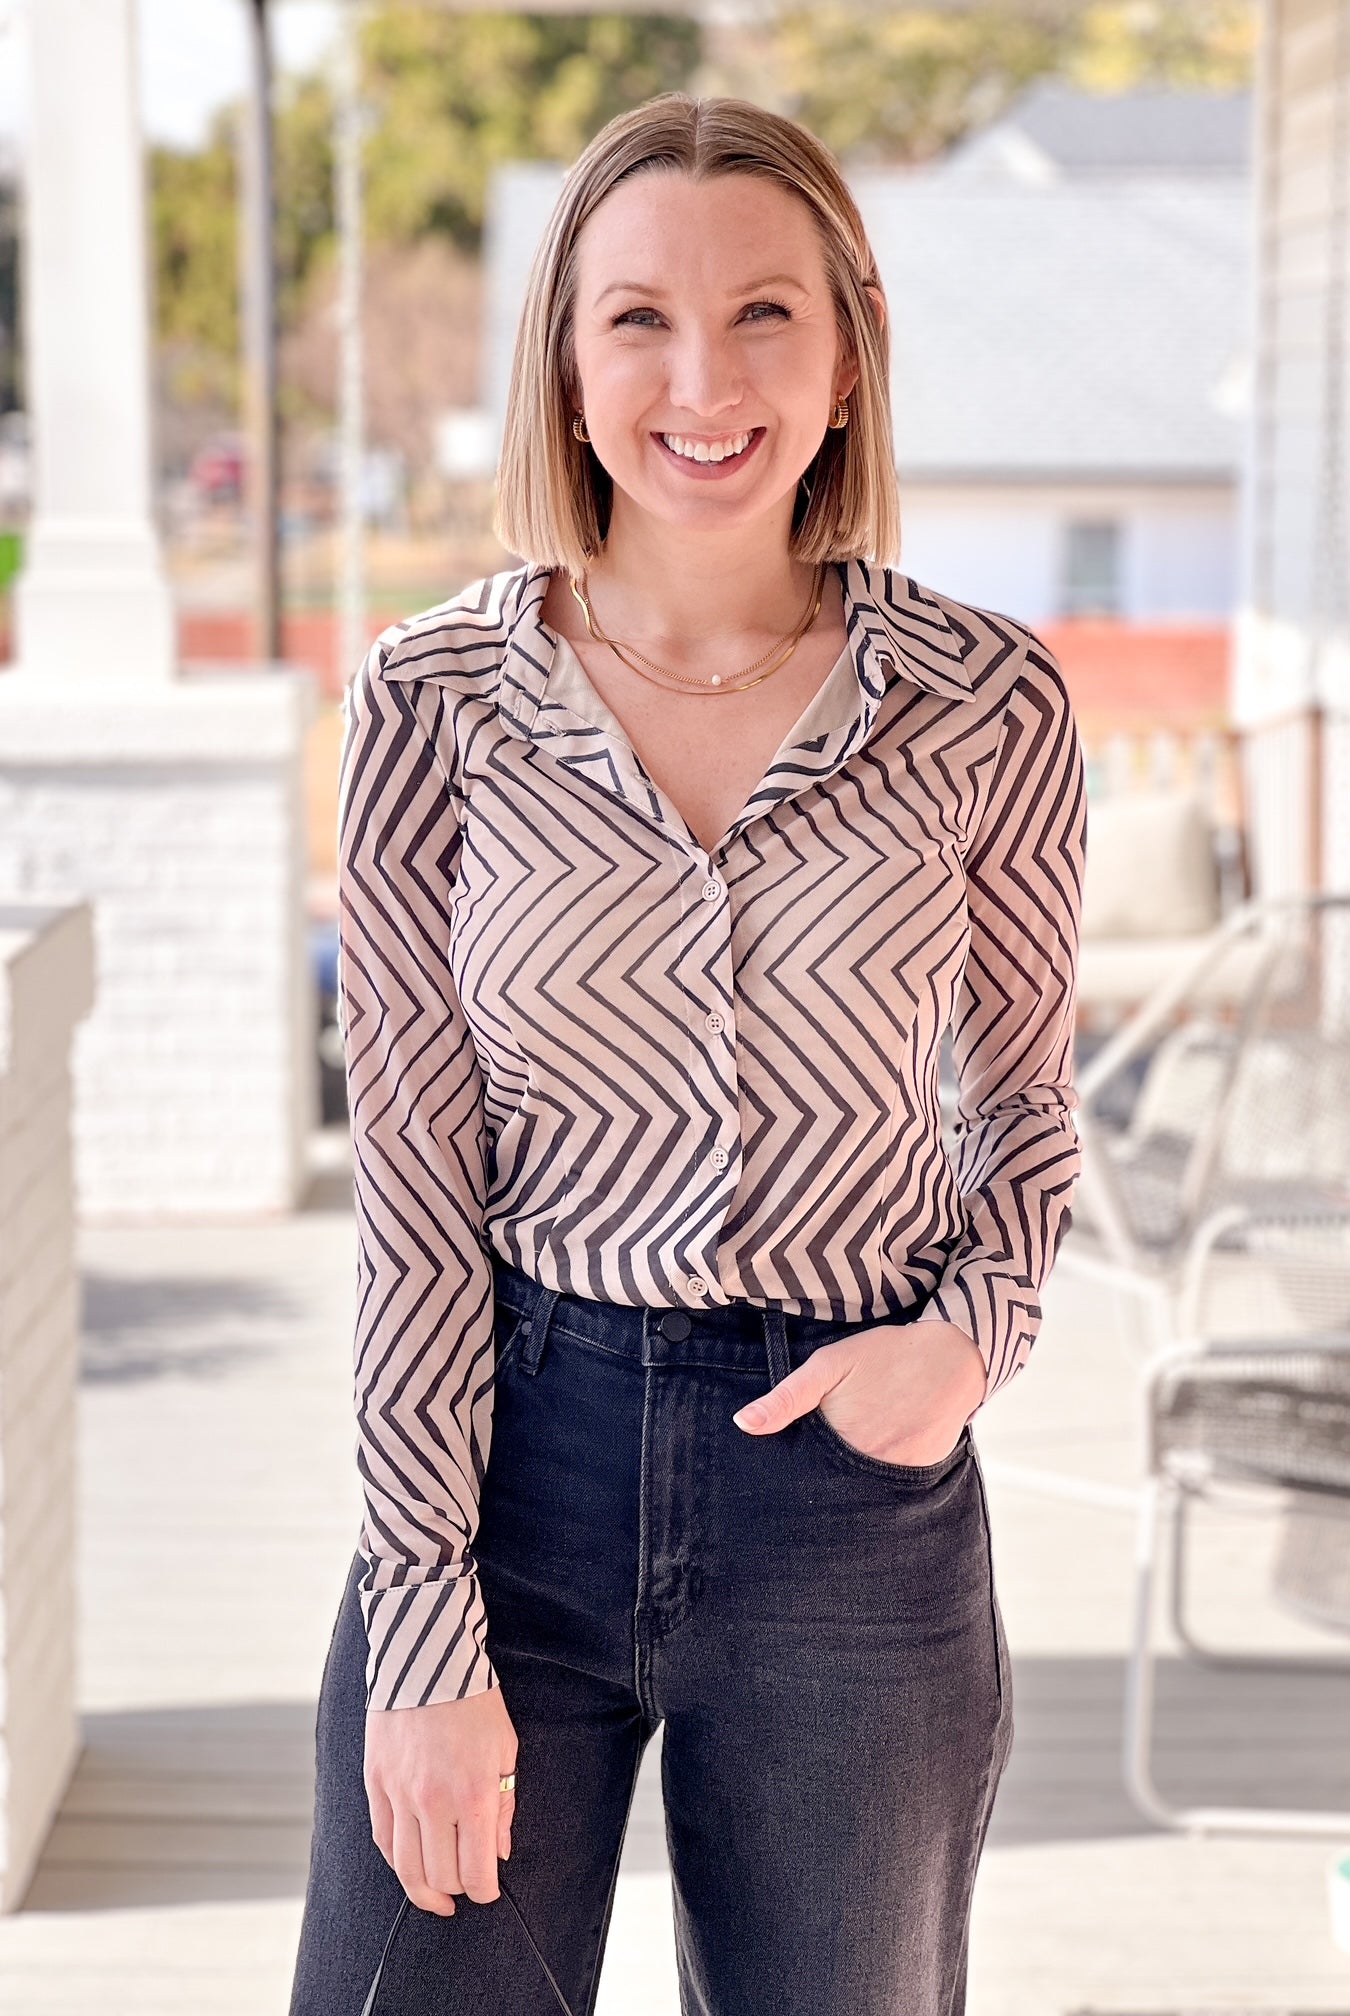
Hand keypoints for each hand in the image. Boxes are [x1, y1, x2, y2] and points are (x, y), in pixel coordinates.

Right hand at [364, 1684, 517, 1915]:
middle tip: (466, 1886)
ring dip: (424, 1890)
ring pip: (406, 1868)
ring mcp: (400, 1794)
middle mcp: (433, 1802)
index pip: (476, 1873)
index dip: (485, 1891)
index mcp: (473, 1795)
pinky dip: (397, 1861)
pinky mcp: (376, 1783)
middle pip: (441, 1876)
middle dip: (458, 1889)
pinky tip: (410, 1865)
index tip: (488, 1889)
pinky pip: (383, 1839)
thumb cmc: (474, 1704)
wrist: (428, 1661)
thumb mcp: (505, 1749)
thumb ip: (503, 1806)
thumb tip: (497, 1853)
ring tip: (437, 1896)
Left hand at [732, 1318, 987, 1465]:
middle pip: (831, 1488)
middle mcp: (867, 1464)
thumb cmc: (884, 1355)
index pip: (803, 1476)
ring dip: (849, 1485)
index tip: (779, 1479)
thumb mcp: (828, 1364)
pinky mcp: (920, 1475)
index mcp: (838, 1439)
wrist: (951, 1356)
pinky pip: (892, 1490)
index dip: (792, 1476)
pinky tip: (876, 1459)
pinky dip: (880, 1482)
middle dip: (819, 1484)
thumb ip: (786, 1398)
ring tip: (846, 1465)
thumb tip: (744, 1424)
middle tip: (817, 1469)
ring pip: (860, 1493)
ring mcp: (896, 1473)